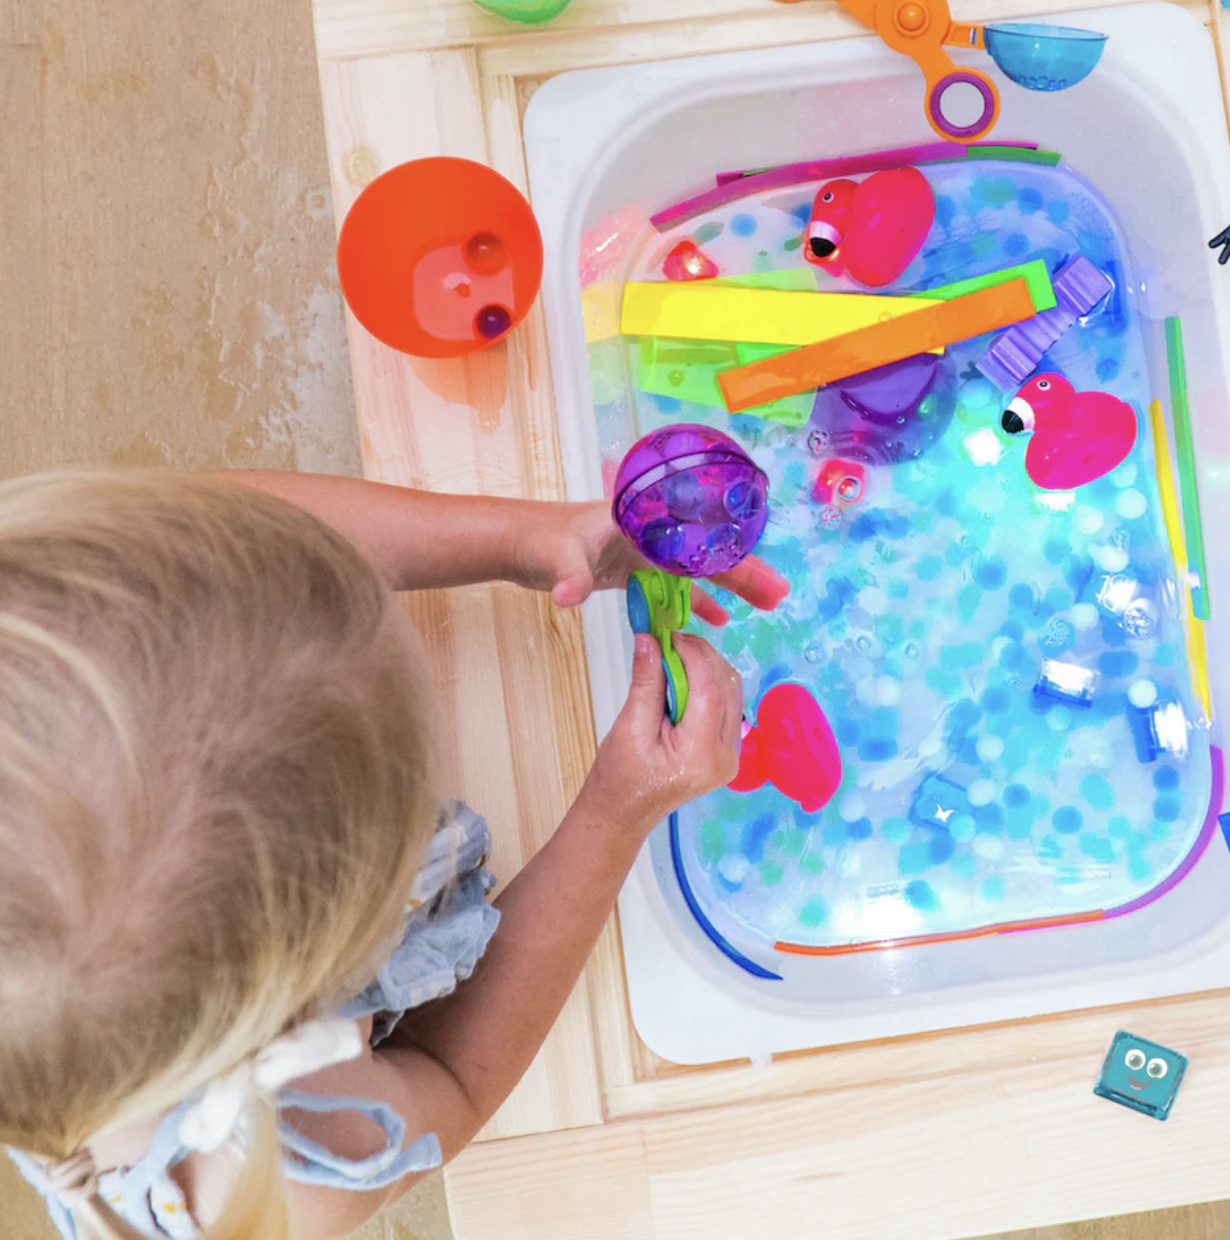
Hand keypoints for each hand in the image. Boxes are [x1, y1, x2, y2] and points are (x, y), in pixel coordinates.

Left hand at [512, 500, 788, 624]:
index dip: (733, 558)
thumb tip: (570, 596)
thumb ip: (569, 577)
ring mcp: (645, 551)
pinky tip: (720, 620)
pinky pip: (675, 585)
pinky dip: (696, 601)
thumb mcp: (557, 558)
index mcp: (644, 521)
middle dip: (744, 572)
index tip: (764, 576)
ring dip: (730, 586)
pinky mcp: (635, 569)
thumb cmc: (539, 540)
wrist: (519, 542)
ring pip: (697, 570)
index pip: (699, 539)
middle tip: (780, 595)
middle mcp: (651, 532)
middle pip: (707, 553)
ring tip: (767, 605)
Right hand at [580, 632, 742, 835]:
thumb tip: (649, 639)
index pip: (709, 688)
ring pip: (731, 692)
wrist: (623, 811)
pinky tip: (684, 676)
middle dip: (700, 656)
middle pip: (725, 687)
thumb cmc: (621, 776)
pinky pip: (726, 705)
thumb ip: (646, 681)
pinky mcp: (725, 749)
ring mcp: (730, 754)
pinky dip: (709, 683)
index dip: (692, 654)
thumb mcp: (630, 726)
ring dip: (706, 667)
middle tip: (669, 641)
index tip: (669, 635)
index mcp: (702, 754)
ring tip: (674, 656)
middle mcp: (726, 755)